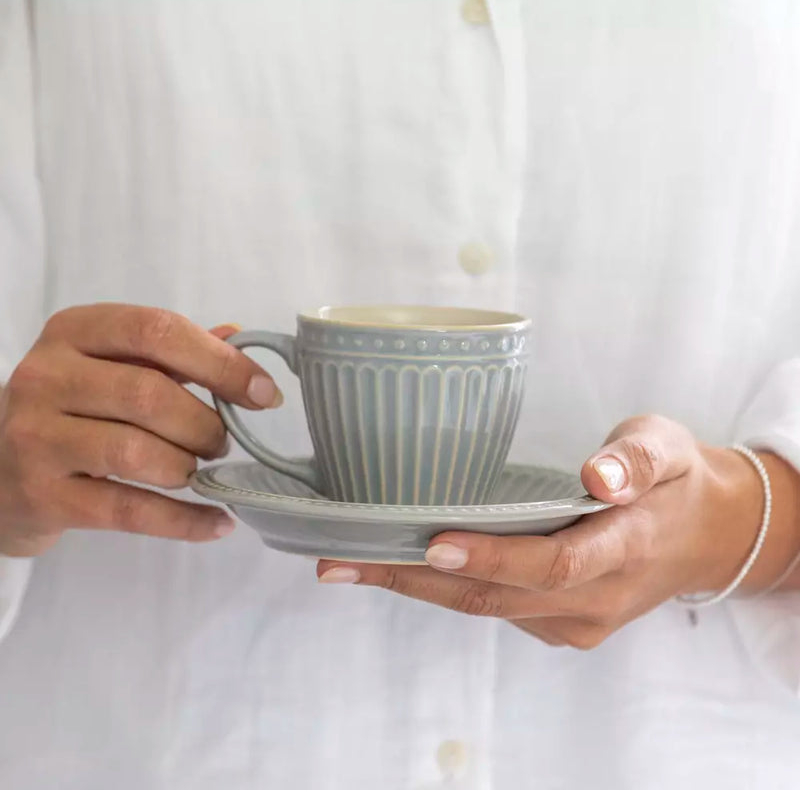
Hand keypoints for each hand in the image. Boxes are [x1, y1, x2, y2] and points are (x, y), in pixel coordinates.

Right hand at [0, 304, 280, 556]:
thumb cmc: (71, 409)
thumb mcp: (111, 365)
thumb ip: (173, 351)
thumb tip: (240, 339)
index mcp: (74, 332)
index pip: (157, 331)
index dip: (221, 363)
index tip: (264, 394)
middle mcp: (46, 376)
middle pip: (150, 394)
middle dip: (205, 424)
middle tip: (221, 442)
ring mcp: (36, 438)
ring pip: (136, 452)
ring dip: (188, 466)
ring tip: (198, 471)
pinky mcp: (41, 496)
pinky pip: (128, 510)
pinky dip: (184, 520)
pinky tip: (217, 523)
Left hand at [317, 414, 799, 648]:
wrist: (704, 536)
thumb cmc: (676, 480)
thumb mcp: (667, 447)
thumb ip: (635, 460)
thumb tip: (598, 477)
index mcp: (625, 548)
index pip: (552, 562)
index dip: (491, 556)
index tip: (432, 541)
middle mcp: (597, 598)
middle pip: (496, 598)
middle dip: (414, 579)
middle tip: (342, 562)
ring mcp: (578, 621)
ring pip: (487, 610)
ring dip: (416, 588)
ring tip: (348, 565)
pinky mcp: (561, 625)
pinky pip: (496, 610)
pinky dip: (445, 589)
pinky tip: (400, 566)